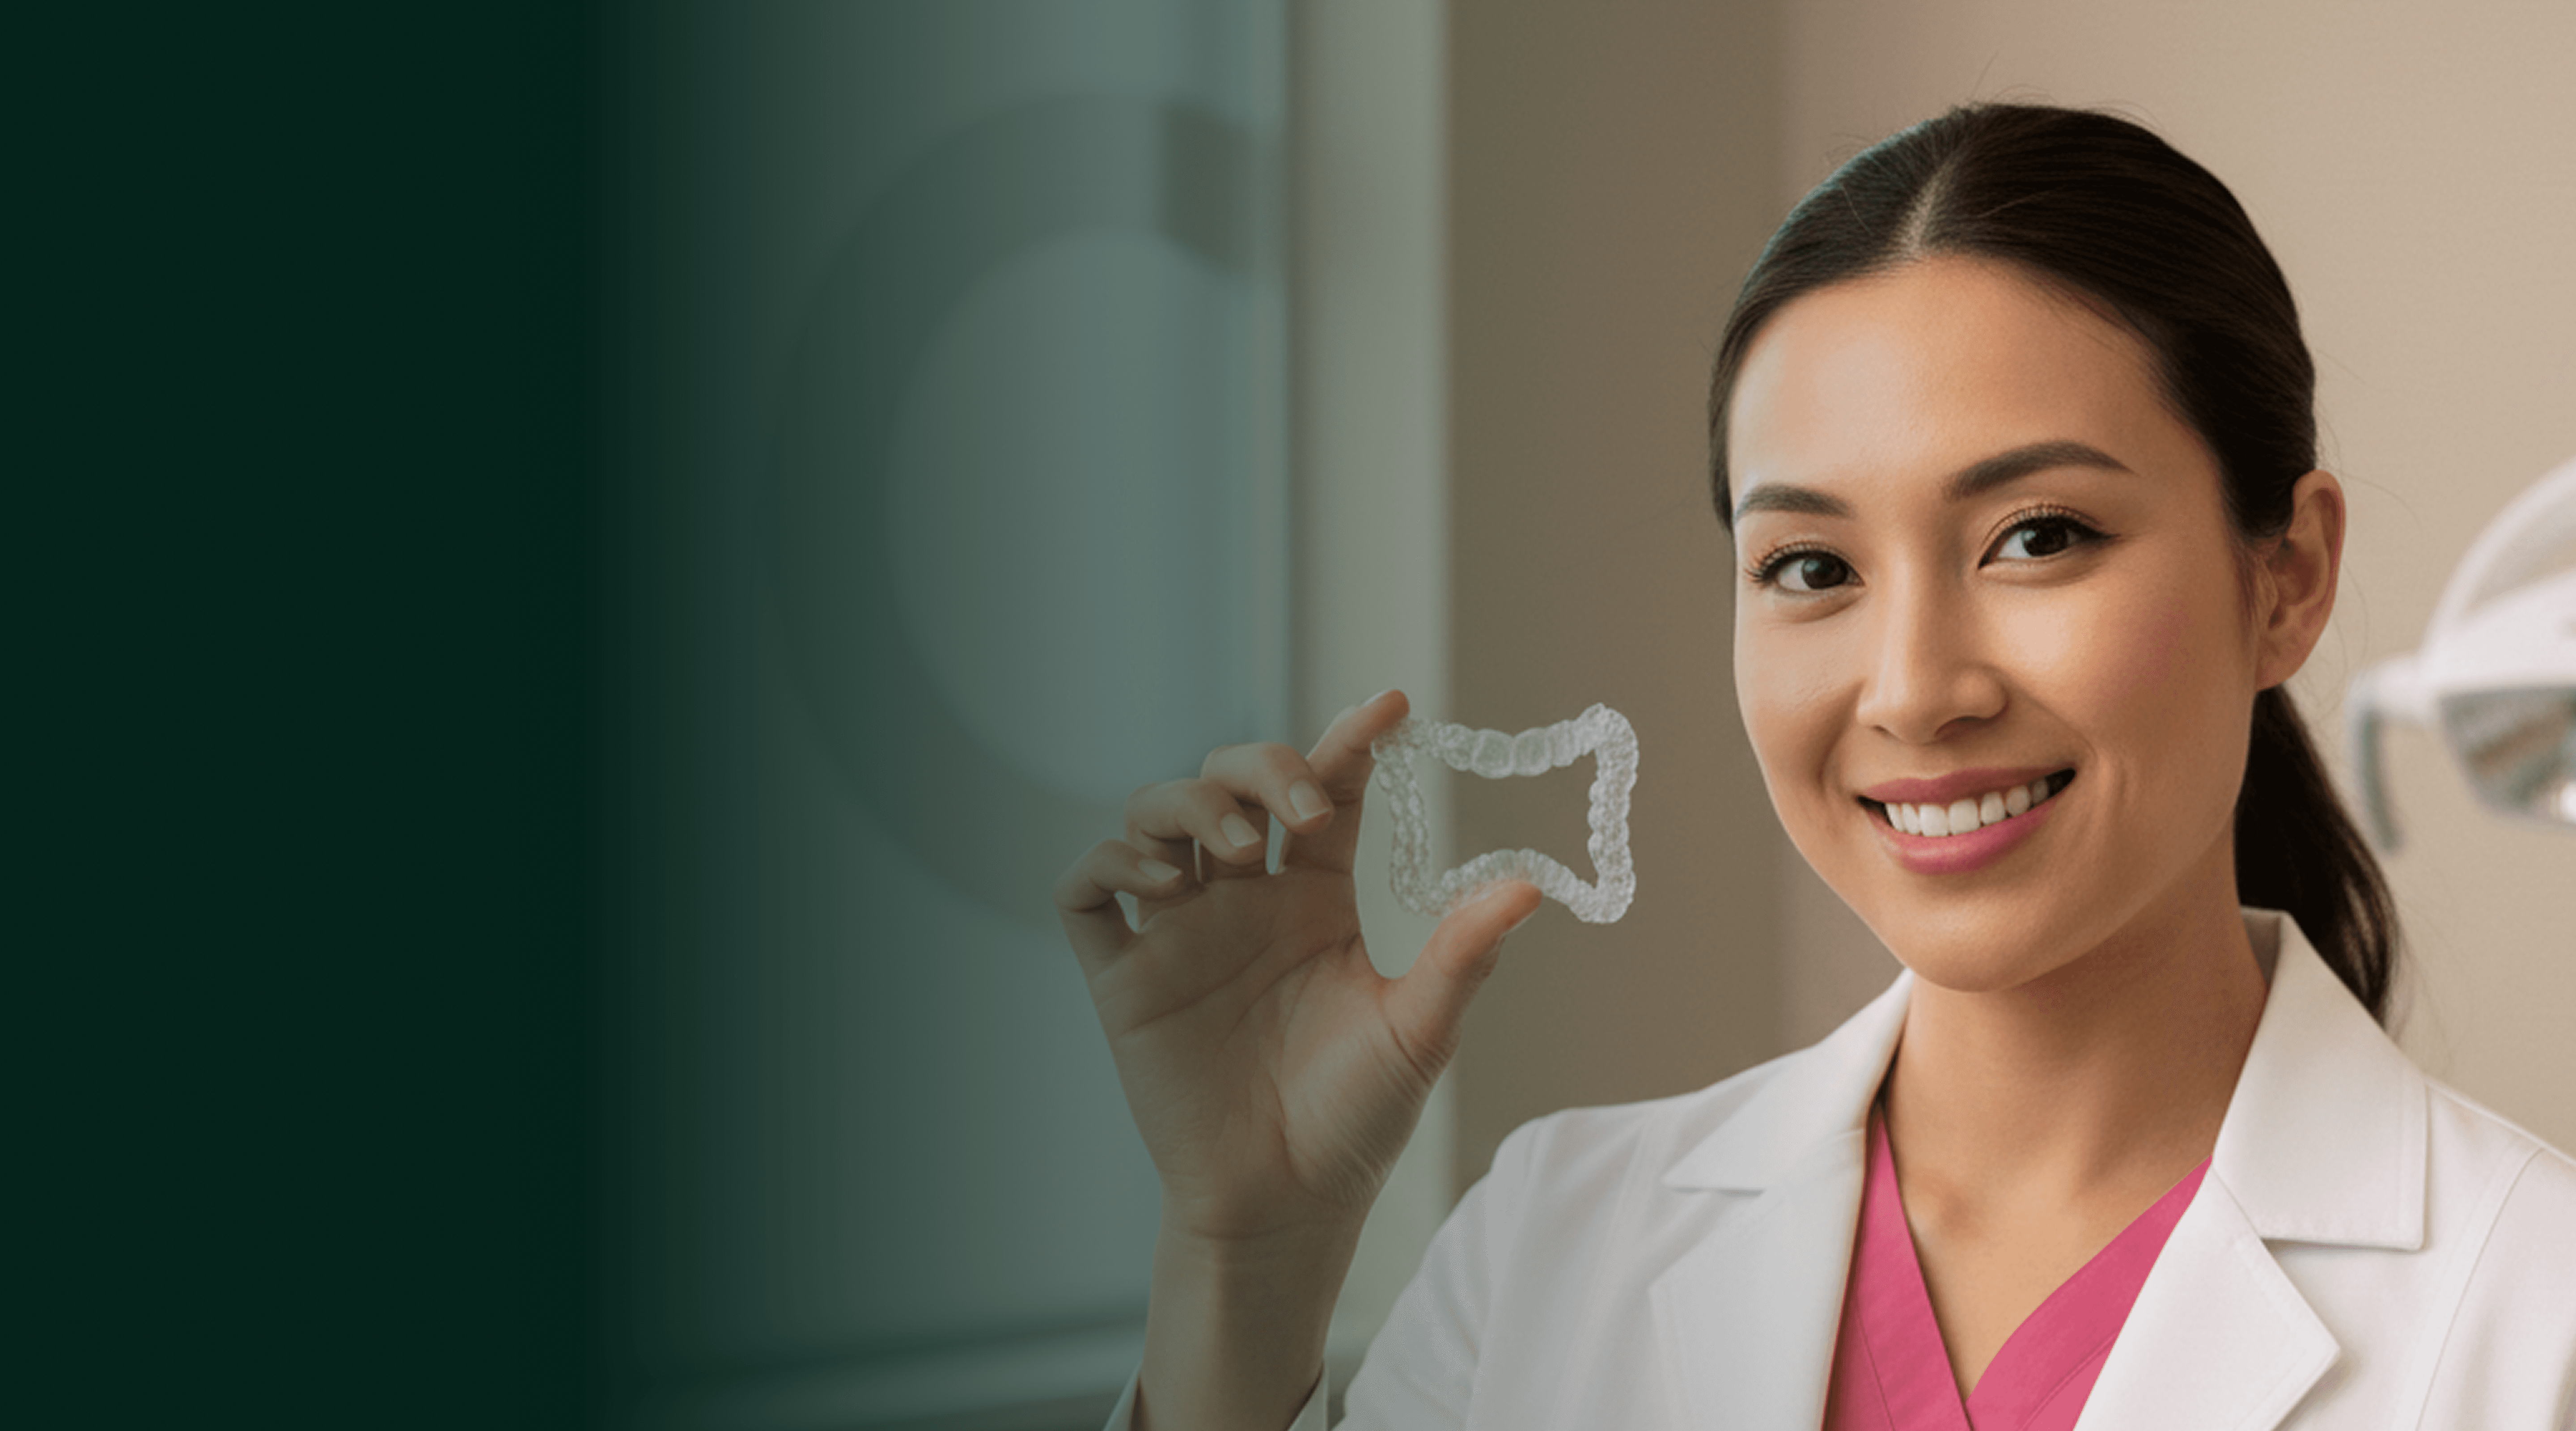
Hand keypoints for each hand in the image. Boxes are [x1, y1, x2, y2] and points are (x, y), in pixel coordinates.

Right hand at [1053, 690, 1543, 1247]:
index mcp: (1312, 903)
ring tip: (1233, 853)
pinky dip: (1109, 864)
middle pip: (1228, 784)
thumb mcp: (1420, 1030)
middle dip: (1257, 768)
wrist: (1285, 1205)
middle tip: (1296, 807)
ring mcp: (1177, 936)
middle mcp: (1241, 904)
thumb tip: (1529, 885)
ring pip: (1153, 819)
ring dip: (1187, 806)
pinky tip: (1159, 882)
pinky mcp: (1123, 979)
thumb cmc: (1354, 1122)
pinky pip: (1085, 893)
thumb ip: (1463, 954)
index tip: (1391, 707)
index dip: (1349, 743)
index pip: (1325, 795)